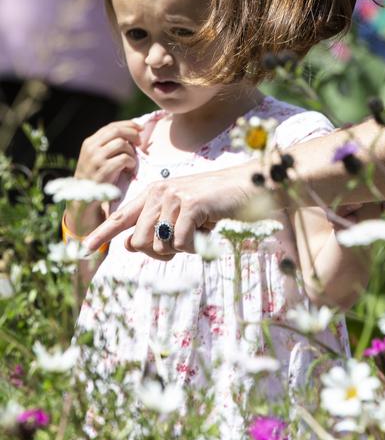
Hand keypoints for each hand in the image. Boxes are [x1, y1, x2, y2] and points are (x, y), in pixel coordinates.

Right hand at [75, 119, 141, 184]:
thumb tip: (132, 132)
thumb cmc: (95, 174)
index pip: (111, 126)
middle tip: (140, 142)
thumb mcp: (95, 156)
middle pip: (117, 131)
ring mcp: (97, 159)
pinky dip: (131, 161)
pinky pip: (124, 158)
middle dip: (132, 134)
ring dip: (131, 151)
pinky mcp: (104, 170)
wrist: (83, 196)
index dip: (128, 125)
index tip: (139, 128)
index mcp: (90, 142)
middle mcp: (92, 148)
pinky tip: (129, 167)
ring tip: (131, 159)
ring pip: (121, 144)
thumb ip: (108, 144)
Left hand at [84, 166, 253, 259]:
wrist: (247, 186)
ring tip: (199, 230)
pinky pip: (180, 244)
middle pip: (140, 242)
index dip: (102, 234)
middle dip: (160, 253)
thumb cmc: (217, 202)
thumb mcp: (182, 215)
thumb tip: (128, 244)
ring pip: (159, 246)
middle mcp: (159, 192)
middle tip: (184, 243)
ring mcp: (174, 197)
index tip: (82, 249)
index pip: (121, 216)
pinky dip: (195, 246)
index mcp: (154, 193)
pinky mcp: (189, 205)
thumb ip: (156, 227)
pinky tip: (207, 229)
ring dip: (181, 248)